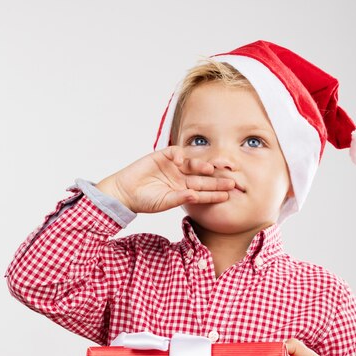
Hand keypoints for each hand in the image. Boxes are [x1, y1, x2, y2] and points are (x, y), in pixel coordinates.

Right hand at [95, 145, 235, 213]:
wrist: (124, 192)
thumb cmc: (144, 201)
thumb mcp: (164, 202)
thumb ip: (180, 199)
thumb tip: (195, 196)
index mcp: (183, 191)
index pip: (202, 192)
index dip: (214, 194)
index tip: (227, 195)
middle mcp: (181, 178)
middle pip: (202, 178)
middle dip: (216, 180)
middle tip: (231, 181)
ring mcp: (173, 167)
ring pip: (192, 164)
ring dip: (202, 166)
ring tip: (211, 169)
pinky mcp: (163, 156)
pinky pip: (176, 152)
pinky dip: (181, 155)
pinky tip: (182, 161)